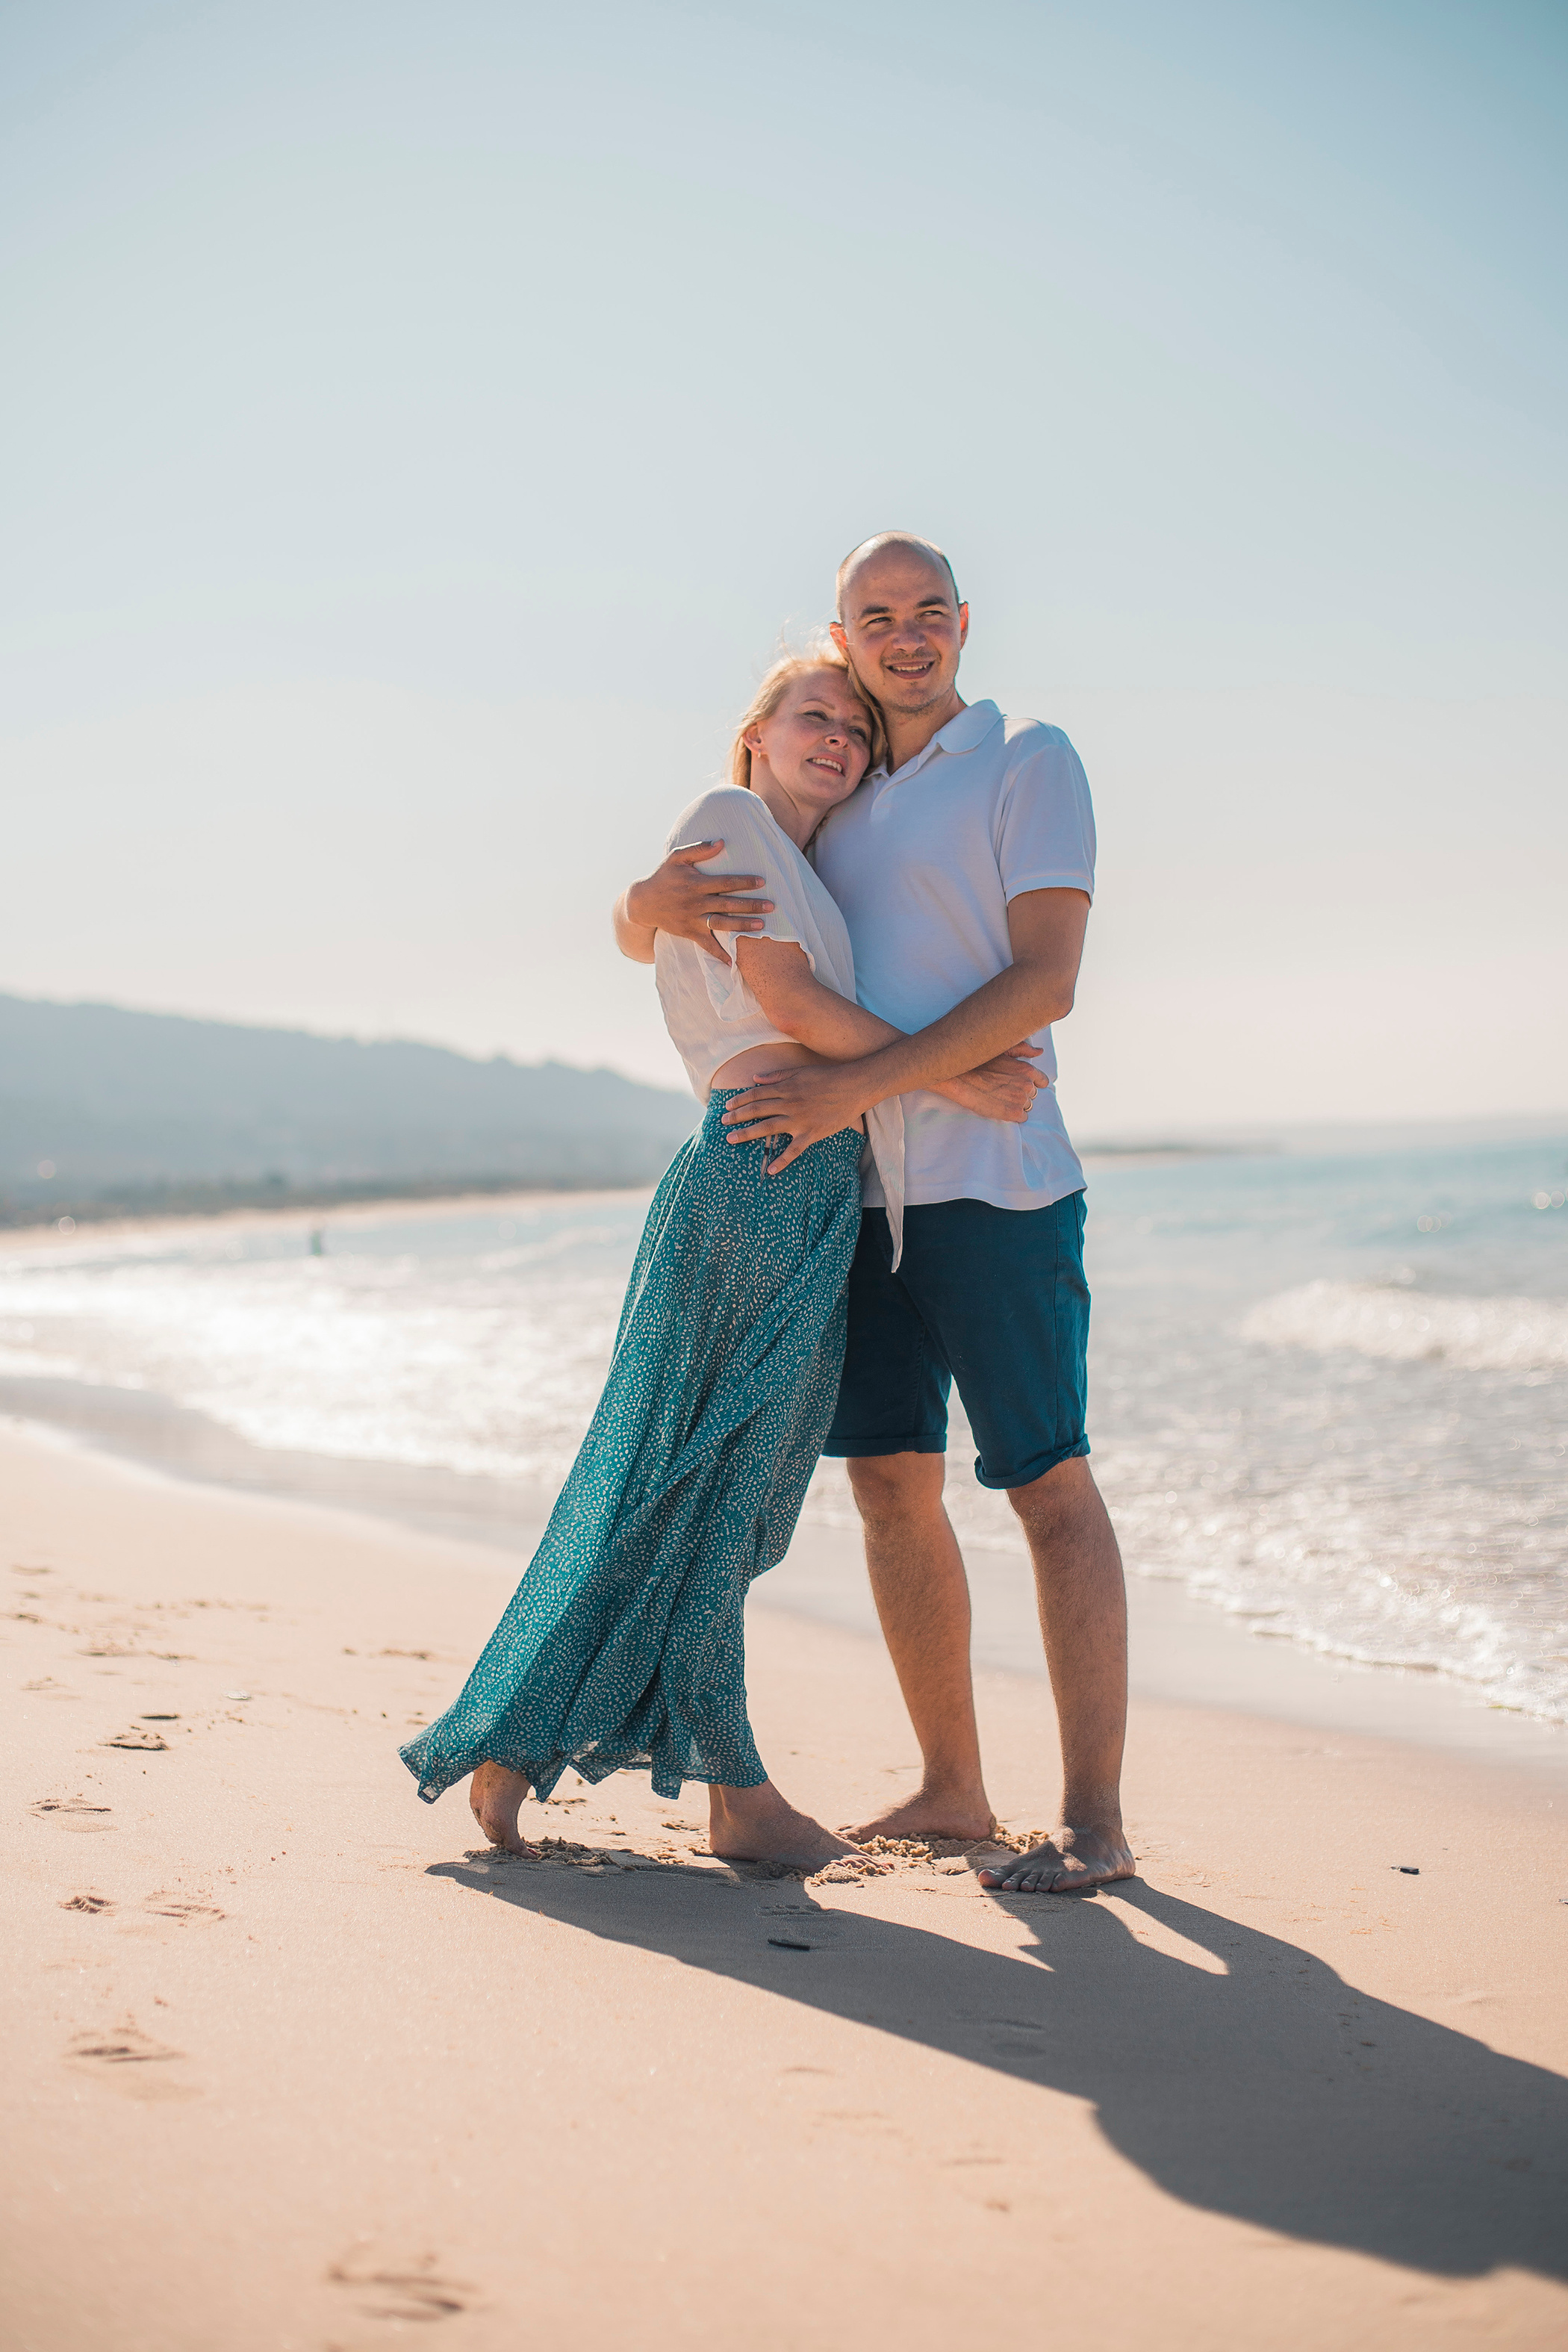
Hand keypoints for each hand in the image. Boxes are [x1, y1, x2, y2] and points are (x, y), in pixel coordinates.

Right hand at [625, 840, 772, 965]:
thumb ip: (698, 849)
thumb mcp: (676, 858)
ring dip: (742, 926)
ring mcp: (692, 920)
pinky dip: (719, 954)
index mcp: (695, 884)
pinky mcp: (689, 933)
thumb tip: (721, 842)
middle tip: (771, 906)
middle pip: (727, 904)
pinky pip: (706, 945)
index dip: (743, 882)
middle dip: (750, 905)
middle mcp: (695, 903)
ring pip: (721, 924)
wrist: (642, 902)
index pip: (724, 883)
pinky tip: (733, 962)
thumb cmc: (663, 876)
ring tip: (761, 927)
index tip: (762, 882)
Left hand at [721, 1064, 870, 1175]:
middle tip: (722, 1122)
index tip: (727, 1106)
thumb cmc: (828, 1076)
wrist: (854, 1086)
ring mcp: (799, 1120)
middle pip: (757, 1110)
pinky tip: (770, 1170)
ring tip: (731, 1140)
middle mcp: (789, 1103)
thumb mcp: (801, 1070)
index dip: (740, 1100)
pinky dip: (781, 1161)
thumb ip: (777, 1075)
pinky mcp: (812, 1133)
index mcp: (786, 1087)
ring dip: (747, 1134)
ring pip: (768, 1128)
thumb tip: (755, 1078)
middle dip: (737, 1116)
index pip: (756, 1094)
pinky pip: (794, 1150)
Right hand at [933, 1043, 1050, 1123]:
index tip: (1019, 1084)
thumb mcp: (1002, 1050)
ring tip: (999, 1098)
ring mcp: (1020, 1100)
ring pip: (1027, 1106)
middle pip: (1032, 1094)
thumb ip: (1024, 1050)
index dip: (1031, 1083)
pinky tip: (999, 1107)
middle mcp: (1027, 1085)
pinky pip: (1021, 1118)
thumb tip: (1039, 1051)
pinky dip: (1012, 1115)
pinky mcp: (1012, 1114)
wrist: (959, 1078)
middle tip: (1003, 1090)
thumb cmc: (978, 1062)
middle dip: (1021, 1093)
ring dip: (1016, 1104)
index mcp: (1027, 1070)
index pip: (1042, 1081)